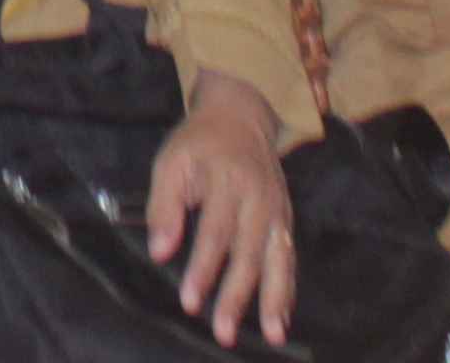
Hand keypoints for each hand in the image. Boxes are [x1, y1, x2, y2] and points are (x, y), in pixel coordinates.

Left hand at [146, 71, 297, 344]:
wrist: (241, 114)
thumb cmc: (198, 143)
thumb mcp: (171, 162)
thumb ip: (163, 206)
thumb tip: (160, 252)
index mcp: (227, 180)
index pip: (215, 231)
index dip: (203, 268)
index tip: (190, 300)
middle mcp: (258, 198)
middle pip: (248, 252)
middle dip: (236, 294)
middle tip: (223, 330)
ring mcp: (276, 210)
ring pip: (277, 259)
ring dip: (274, 300)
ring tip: (272, 334)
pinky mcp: (286, 219)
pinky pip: (288, 259)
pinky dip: (287, 290)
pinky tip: (281, 318)